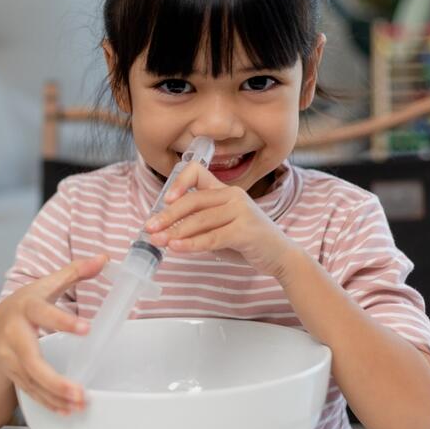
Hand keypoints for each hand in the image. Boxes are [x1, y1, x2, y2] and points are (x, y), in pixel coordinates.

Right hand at [0, 254, 107, 414]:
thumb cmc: (24, 304)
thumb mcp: (46, 285)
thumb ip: (74, 271)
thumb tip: (103, 257)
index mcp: (26, 309)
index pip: (44, 314)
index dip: (63, 321)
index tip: (87, 328)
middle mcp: (14, 336)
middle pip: (32, 361)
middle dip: (55, 379)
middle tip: (79, 392)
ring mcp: (10, 359)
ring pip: (31, 382)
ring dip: (55, 396)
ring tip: (80, 404)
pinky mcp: (13, 375)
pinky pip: (30, 392)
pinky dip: (48, 403)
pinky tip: (67, 410)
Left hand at [144, 161, 294, 277]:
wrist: (279, 255)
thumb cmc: (247, 241)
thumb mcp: (221, 227)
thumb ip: (199, 223)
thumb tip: (166, 229)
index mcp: (226, 190)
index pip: (198, 172)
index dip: (179, 182)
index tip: (166, 199)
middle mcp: (233, 195)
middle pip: (193, 201)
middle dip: (167, 215)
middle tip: (150, 227)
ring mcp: (241, 211)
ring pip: (199, 220)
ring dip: (175, 232)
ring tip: (158, 241)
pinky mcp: (244, 230)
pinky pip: (211, 237)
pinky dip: (191, 244)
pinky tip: (176, 248)